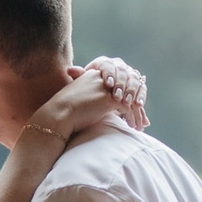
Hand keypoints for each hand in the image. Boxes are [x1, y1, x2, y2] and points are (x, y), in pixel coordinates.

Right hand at [26, 59, 147, 153]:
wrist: (58, 115)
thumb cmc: (66, 111)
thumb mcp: (81, 99)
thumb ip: (93, 97)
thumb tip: (105, 106)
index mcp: (95, 74)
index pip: (119, 82)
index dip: (128, 96)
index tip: (134, 109)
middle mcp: (102, 77)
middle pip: (127, 88)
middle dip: (137, 105)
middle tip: (143, 120)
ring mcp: (106, 86)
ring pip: (130, 98)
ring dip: (138, 113)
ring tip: (140, 126)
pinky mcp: (109, 98)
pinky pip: (128, 107)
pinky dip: (133, 118)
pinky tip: (134, 127)